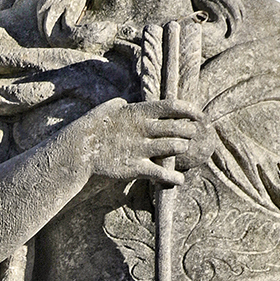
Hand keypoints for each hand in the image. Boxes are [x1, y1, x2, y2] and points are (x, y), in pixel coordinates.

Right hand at [70, 97, 201, 187]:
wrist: (79, 149)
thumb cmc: (93, 127)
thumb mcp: (109, 107)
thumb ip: (124, 104)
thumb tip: (129, 101)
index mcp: (138, 112)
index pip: (171, 107)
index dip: (190, 110)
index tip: (200, 114)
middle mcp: (143, 129)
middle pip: (176, 128)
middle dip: (189, 131)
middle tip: (194, 134)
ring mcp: (140, 148)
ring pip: (173, 148)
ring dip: (183, 149)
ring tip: (186, 149)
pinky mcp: (136, 167)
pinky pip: (161, 173)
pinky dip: (173, 177)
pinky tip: (179, 180)